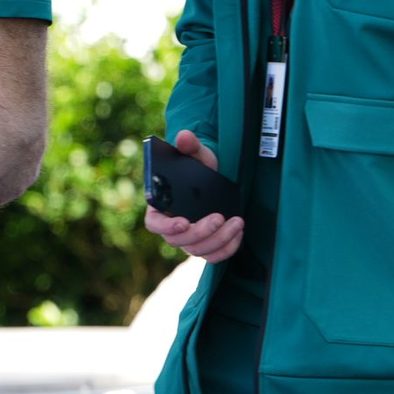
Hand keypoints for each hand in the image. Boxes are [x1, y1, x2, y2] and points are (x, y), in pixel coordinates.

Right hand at [143, 130, 243, 262]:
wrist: (214, 176)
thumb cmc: (199, 166)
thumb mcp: (196, 153)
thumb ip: (189, 146)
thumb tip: (184, 136)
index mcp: (160, 206)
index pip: (154, 223)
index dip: (166, 226)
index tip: (183, 221)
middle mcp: (172, 226)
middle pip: (179, 241)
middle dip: (201, 231)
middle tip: (219, 217)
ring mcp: (189, 238)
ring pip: (199, 250)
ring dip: (219, 239)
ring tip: (237, 222)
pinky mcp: (206, 245)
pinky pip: (214, 256)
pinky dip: (227, 249)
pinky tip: (238, 233)